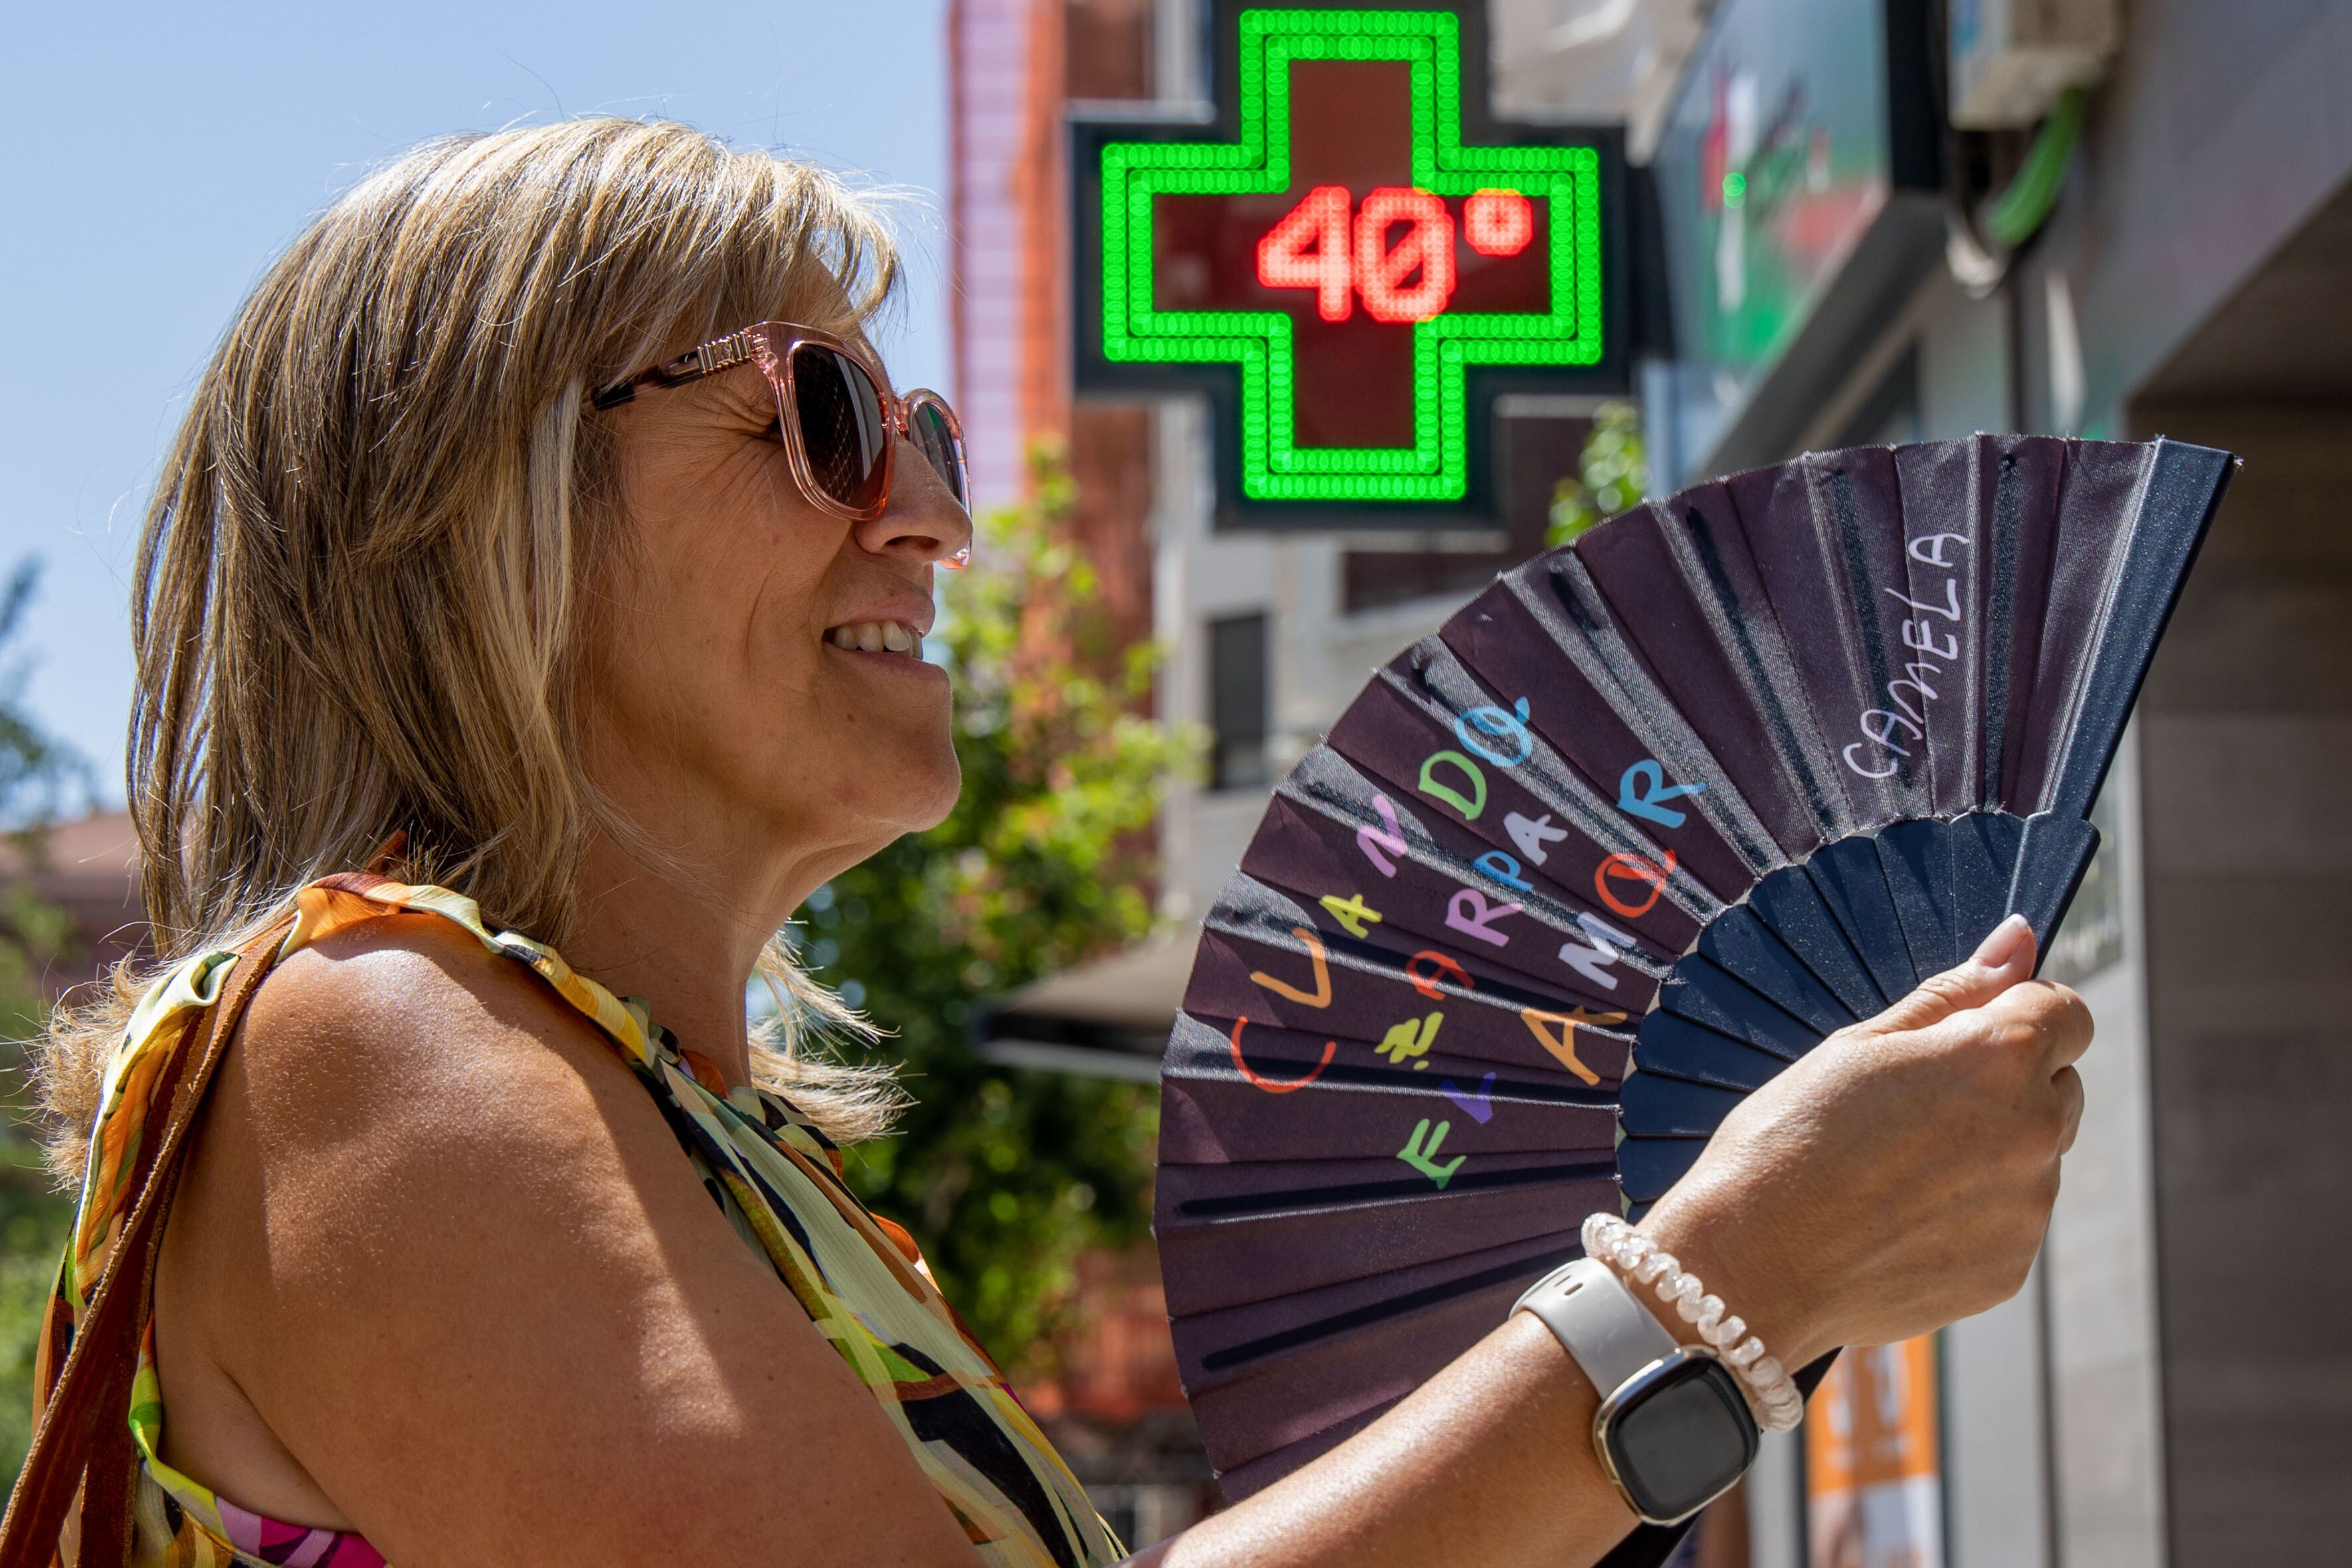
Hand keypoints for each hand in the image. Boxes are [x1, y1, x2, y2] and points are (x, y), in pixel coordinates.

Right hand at [1638, 914, 2090, 1368]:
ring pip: (2033, 1156)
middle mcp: (2034, 1130)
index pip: (2067, 1013)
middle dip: (2006, 1083)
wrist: (1749, 1265)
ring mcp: (2027, 1207)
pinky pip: (2008, 1219)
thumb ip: (1953, 994)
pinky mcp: (2011, 1268)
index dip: (2019, 1014)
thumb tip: (2017, 940)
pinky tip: (1897, 1217)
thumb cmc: (1787, 1138)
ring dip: (1988, 1151)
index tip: (1966, 1034)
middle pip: (2059, 1084)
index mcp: (1999, 1057)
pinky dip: (1970, 1213)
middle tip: (1913, 1105)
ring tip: (1892, 1170)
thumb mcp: (1860, 1046)